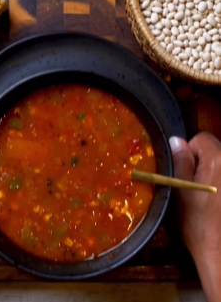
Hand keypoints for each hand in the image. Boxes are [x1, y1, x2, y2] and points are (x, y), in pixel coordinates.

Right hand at [170, 132, 220, 301]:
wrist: (220, 253)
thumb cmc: (198, 223)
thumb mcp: (180, 191)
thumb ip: (179, 162)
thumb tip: (176, 141)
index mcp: (218, 160)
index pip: (201, 138)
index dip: (188, 152)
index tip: (184, 172)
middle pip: (213, 149)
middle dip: (201, 162)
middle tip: (192, 186)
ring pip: (219, 163)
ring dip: (210, 172)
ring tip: (205, 195)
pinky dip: (217, 182)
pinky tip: (214, 200)